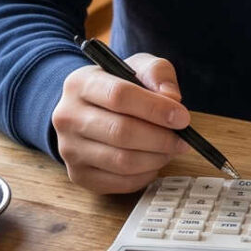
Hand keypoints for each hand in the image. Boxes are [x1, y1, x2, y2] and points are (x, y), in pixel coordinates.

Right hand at [50, 54, 189, 194]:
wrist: (85, 111)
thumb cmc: (116, 88)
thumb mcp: (137, 68)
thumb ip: (157, 73)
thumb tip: (172, 99)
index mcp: (80, 83)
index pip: (119, 96)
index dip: (155, 109)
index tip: (182, 117)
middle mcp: (67, 117)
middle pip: (121, 132)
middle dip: (160, 138)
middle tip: (182, 140)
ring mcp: (70, 149)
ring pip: (122, 161)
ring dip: (156, 158)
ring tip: (170, 150)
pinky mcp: (78, 175)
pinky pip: (120, 182)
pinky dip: (145, 175)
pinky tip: (152, 162)